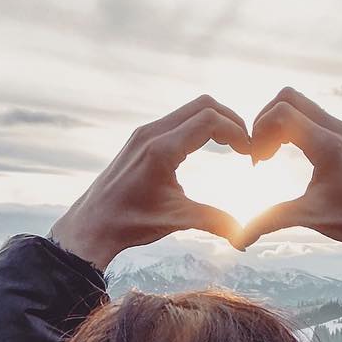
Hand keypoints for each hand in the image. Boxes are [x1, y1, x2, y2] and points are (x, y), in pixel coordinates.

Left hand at [49, 96, 251, 270]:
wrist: (92, 224)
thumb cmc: (130, 223)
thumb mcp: (175, 219)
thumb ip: (213, 221)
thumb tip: (244, 235)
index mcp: (161, 149)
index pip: (209, 121)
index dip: (237, 132)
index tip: (249, 154)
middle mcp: (151, 133)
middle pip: (203, 105)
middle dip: (230, 121)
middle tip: (245, 145)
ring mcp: (144, 133)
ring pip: (189, 109)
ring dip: (214, 121)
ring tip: (231, 146)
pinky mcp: (140, 138)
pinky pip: (176, 119)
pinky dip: (198, 126)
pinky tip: (207, 148)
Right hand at [236, 88, 341, 257]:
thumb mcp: (310, 217)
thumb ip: (272, 220)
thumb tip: (241, 237)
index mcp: (327, 146)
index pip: (282, 113)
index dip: (259, 131)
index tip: (256, 161)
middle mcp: (336, 129)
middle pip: (288, 98)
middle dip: (265, 120)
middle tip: (259, 152)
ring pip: (299, 104)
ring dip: (278, 122)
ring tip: (270, 154)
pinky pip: (310, 115)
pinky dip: (292, 126)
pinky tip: (286, 153)